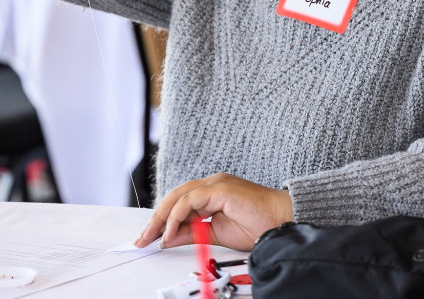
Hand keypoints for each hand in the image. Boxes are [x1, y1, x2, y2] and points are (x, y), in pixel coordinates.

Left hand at [133, 173, 293, 251]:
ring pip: (178, 196)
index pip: (178, 203)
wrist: (281, 221)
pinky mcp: (219, 188)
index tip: (149, 238)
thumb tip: (168, 238)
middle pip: (174, 197)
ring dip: (162, 218)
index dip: (161, 220)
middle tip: (142, 238)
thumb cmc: (256, 225)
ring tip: (153, 237)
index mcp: (210, 192)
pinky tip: (170, 232)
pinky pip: (189, 201)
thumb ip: (192, 233)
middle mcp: (210, 184)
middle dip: (155, 219)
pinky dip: (176, 217)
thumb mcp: (215, 234)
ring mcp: (215, 183)